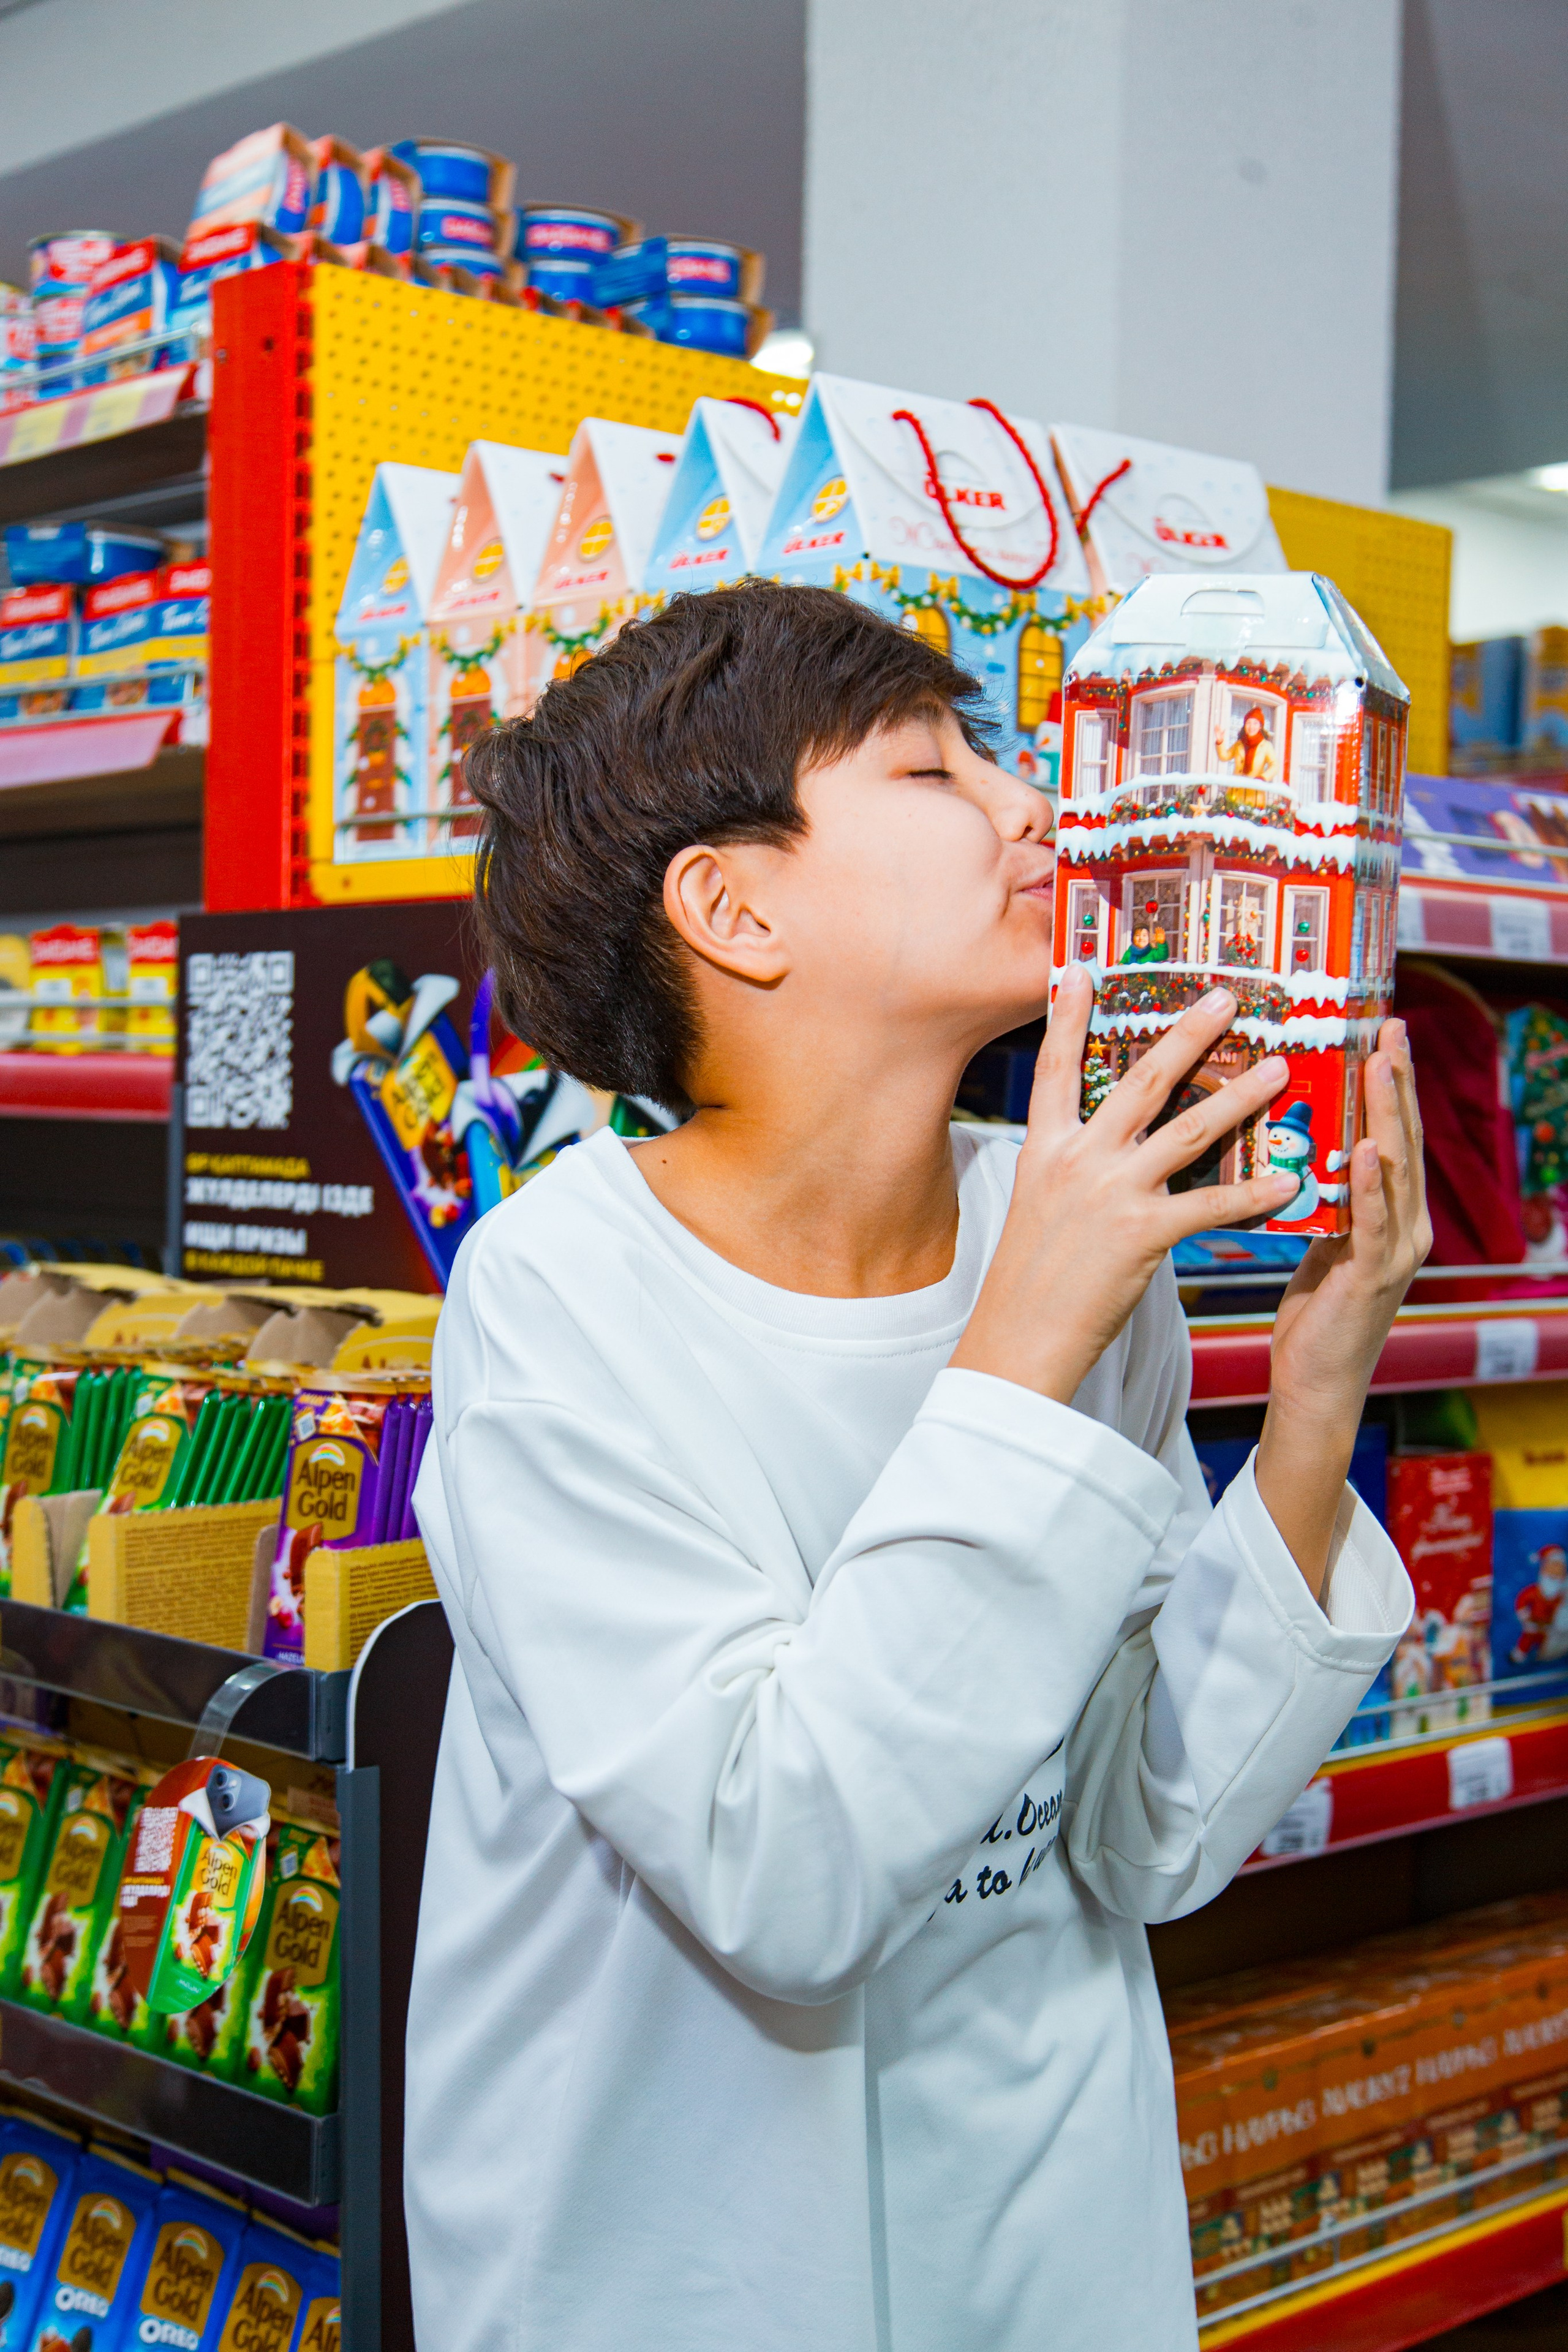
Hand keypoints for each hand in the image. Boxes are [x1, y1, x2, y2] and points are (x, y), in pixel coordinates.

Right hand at [952, 965, 1300, 1402]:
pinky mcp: (1143, 1234)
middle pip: (1140, 1080)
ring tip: (1279, 1069)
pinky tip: (1291, 1182)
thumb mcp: (1037, 1208)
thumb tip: (1110, 1148)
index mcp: (1046, 1150)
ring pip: (1189, 1130)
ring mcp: (1111, 1193)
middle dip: (1188, 1034)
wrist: (1018, 1340)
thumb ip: (1073, 1168)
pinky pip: (1213, 1206)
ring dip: (1241, 1096)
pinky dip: (1256, 1194)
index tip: (1081, 969)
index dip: (1067, 1016)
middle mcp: (1078, 1160)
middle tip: (1227, 998)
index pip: (1056, 1068)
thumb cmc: (1029, 1282)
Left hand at [1256, 1018, 1430, 1592]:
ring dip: (1388, 1115)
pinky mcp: (1375, 1278)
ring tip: (1379, 1064)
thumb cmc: (1312, 1308)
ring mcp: (1397, 1250)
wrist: (1315, 1382)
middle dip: (1396, 1079)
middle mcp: (1405, 1223)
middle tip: (1387, 1025)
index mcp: (1390, 1210)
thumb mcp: (1320, 1236)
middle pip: (1402, 1137)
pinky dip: (1371, 1185)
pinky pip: (1374, 1223)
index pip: (1391, 1131)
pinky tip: (1365, 1150)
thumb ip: (1322, 1193)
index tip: (1378, 1027)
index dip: (1389, 1080)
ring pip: (1395, 1169)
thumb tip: (1298, 1141)